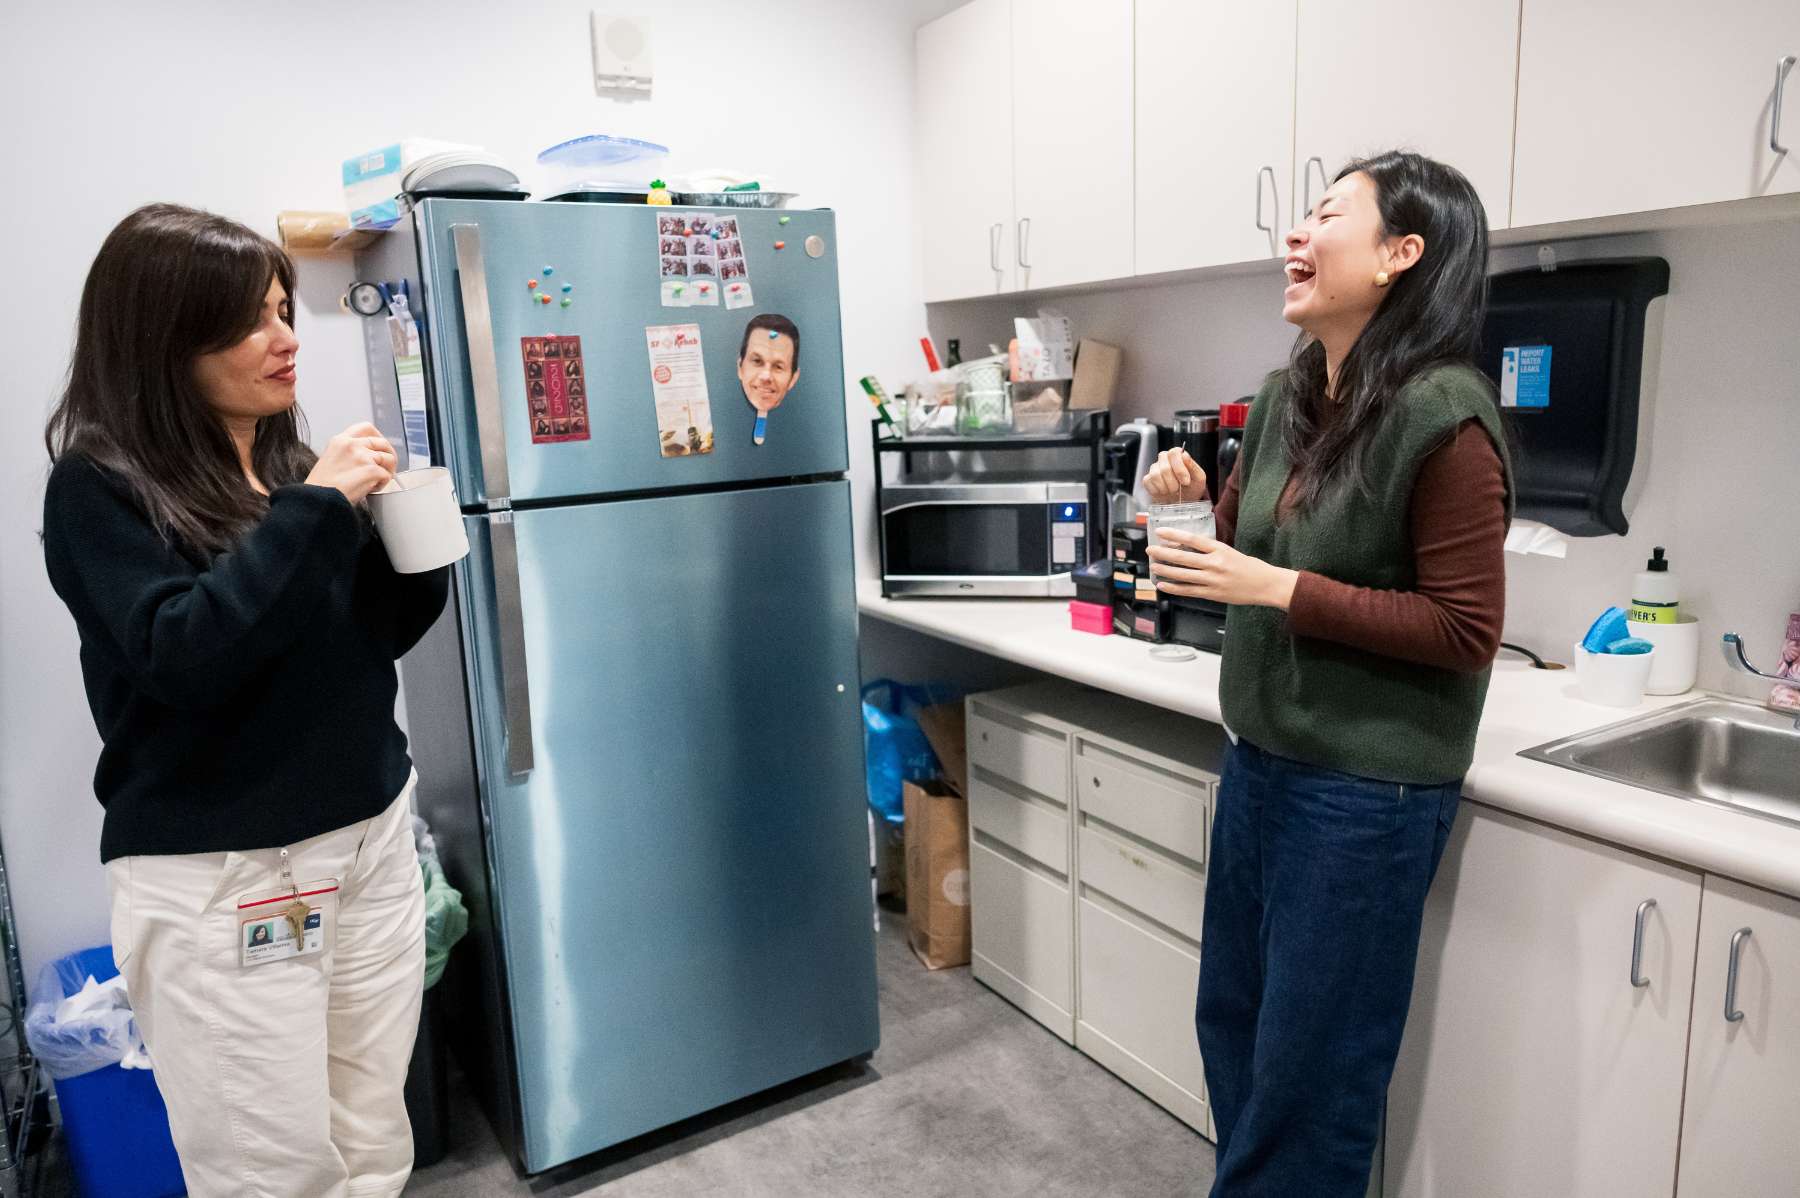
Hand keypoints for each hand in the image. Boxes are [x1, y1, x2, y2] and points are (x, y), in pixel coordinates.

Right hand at [305, 422, 396, 502]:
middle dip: (389, 455)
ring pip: (389, 459)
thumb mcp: (330, 459)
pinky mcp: (370, 470)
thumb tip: (369, 456)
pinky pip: (387, 475)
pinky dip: (382, 484)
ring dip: (387, 472)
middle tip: (387, 468)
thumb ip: (348, 453)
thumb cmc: (322, 487)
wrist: (317, 501)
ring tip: (375, 482)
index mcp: (340, 440)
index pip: (366, 428)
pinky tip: (370, 490)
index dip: (379, 437)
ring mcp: (362, 456)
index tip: (381, 448)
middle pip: (383, 443)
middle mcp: (351, 445)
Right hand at [1144, 448, 1208, 505]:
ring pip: (1155, 475)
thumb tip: (1184, 455)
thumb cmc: (1192, 487)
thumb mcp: (1198, 478)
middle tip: (1178, 489)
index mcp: (1177, 455)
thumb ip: (1193, 466)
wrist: (1183, 501)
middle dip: (1173, 482)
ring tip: (1172, 491)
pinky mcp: (1147, 479)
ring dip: (1165, 487)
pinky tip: (1164, 492)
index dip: (1179, 468)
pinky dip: (1157, 490)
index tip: (1186, 481)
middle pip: (1164, 467)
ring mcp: (1154, 468)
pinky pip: (1148, 482)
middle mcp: (1164, 459)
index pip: (1174, 453)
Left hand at [1146, 528, 1298, 609]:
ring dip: (1165, 570)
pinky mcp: (1212, 594)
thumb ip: (1209, 550)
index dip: (1174, 535)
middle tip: (1150, 549)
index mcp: (1219, 549)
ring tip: (1153, 566)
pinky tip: (1163, 584)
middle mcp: (1214, 563)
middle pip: (1183, 557)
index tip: (1160, 531)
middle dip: (1163, 553)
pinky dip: (1173, 588)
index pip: (1192, 539)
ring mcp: (1212, 580)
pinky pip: (1188, 591)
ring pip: (1183, 574)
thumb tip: (1184, 547)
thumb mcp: (1229, 551)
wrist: (1265, 585)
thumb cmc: (1247, 566)